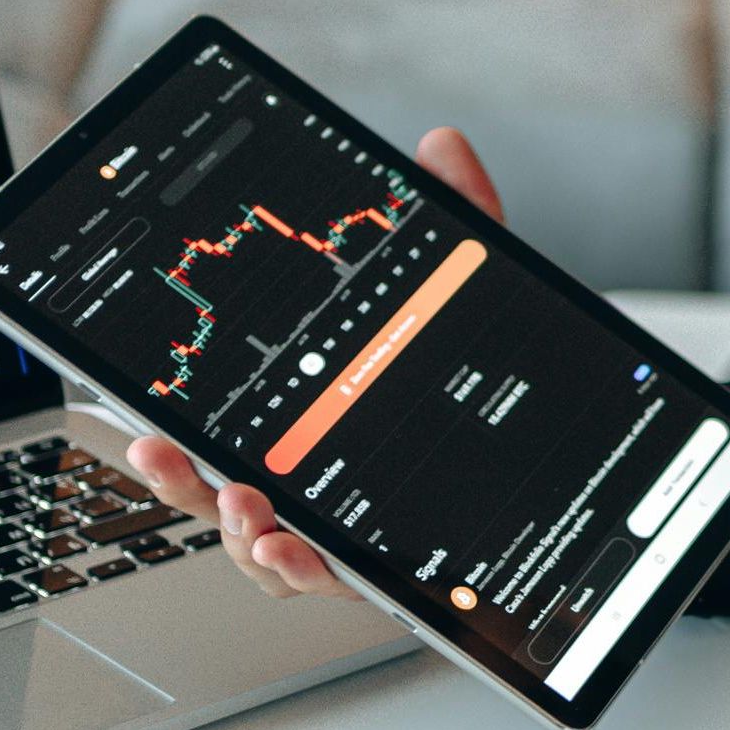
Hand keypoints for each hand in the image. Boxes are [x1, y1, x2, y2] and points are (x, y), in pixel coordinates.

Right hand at [124, 127, 504, 602]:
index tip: (146, 424)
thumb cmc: (496, 382)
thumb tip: (441, 146)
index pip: (225, 434)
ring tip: (247, 514)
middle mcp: (318, 491)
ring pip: (268, 554)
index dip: (176, 436)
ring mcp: (352, 536)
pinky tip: (301, 553)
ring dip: (242, 538)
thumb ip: (458, 221)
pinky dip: (309, 570)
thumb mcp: (474, 293)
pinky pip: (339, 583)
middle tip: (163, 457)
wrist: (583, 460)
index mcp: (311, 425)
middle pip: (225, 500)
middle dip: (186, 485)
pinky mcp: (394, 571)